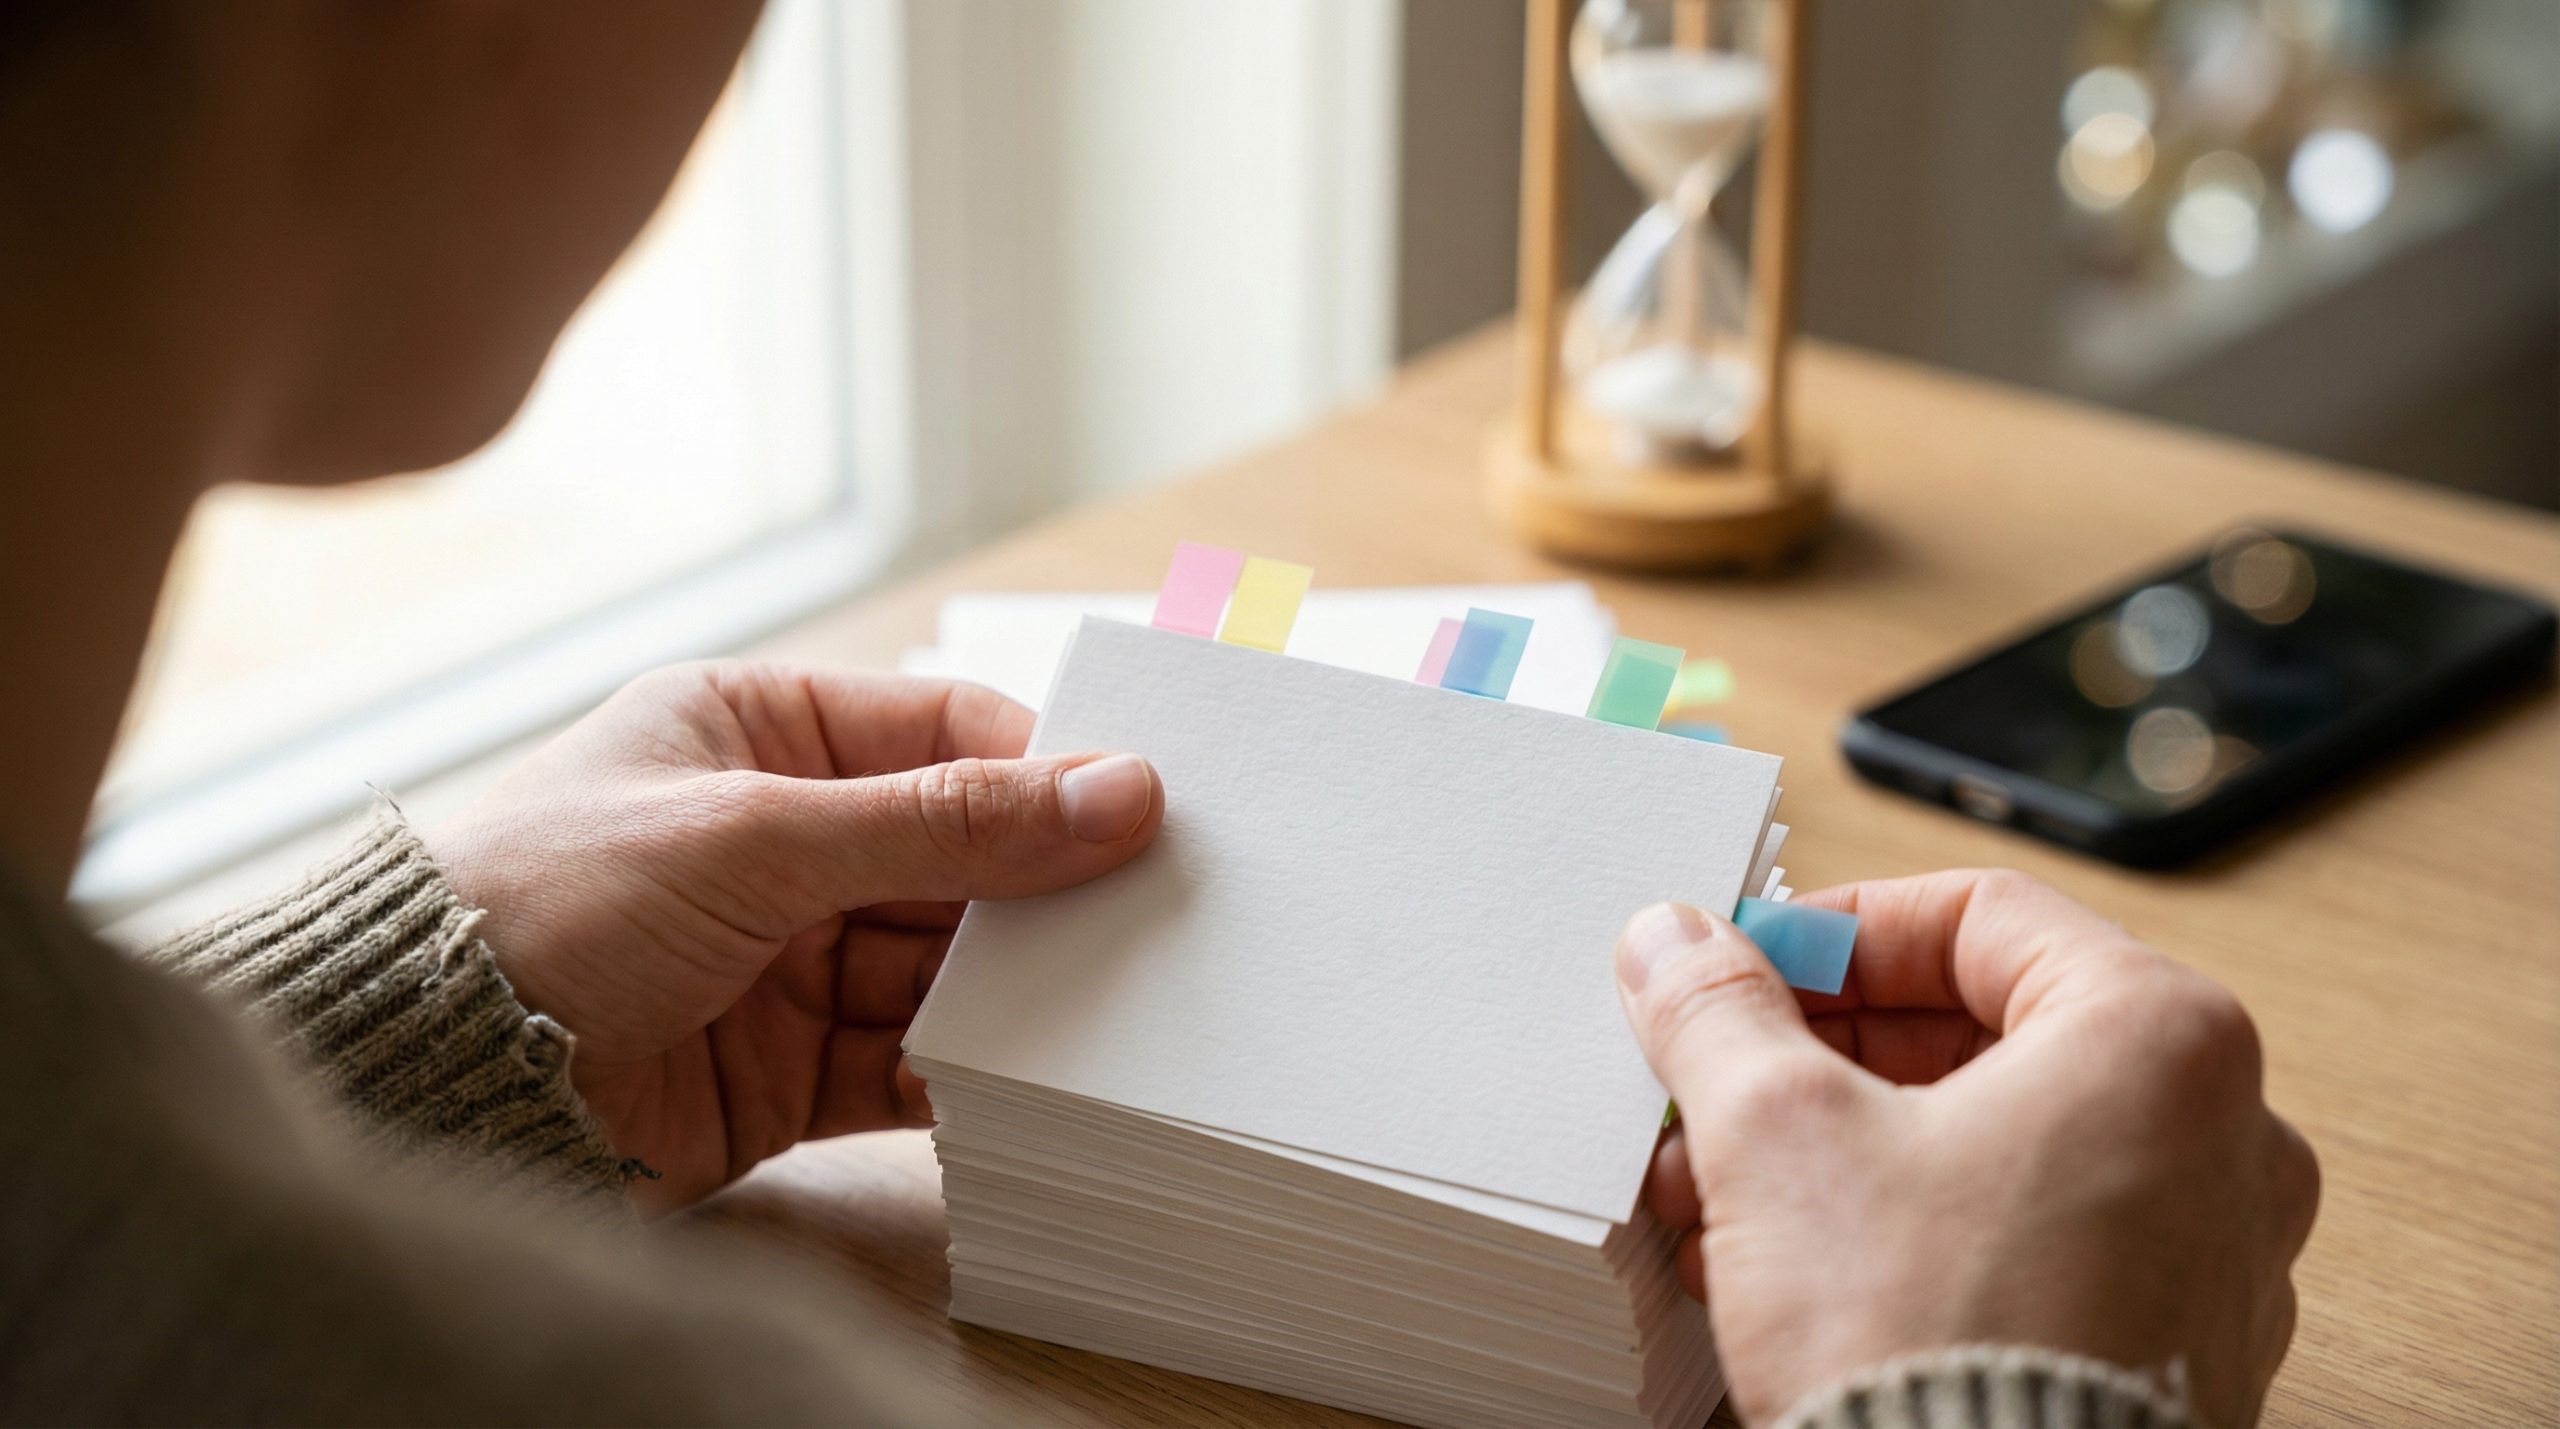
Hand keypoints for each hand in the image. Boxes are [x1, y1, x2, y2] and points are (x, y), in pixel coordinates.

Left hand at [429, 662, 1161, 1213]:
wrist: (424, 1076)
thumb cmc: (550, 903)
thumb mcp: (757, 838)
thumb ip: (944, 824)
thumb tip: (1119, 792)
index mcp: (760, 733)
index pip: (944, 735)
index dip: (1047, 773)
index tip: (1147, 813)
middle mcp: (782, 838)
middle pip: (960, 855)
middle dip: (1044, 892)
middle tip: (1158, 918)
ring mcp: (787, 956)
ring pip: (946, 964)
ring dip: (1018, 990)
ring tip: (1112, 1010)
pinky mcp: (786, 1067)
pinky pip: (910, 1061)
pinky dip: (969, 1076)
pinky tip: (1029, 1084)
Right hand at [1615, 870, 2317, 1425]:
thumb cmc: (1925, 1344)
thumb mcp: (1776, 1134)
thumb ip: (1719, 1010)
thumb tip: (1676, 943)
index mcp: (2162, 1040)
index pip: (1979, 917)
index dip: (1836, 932)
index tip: (1747, 966)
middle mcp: (2225, 1138)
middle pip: (1991, 1033)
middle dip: (1825, 1057)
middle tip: (1720, 1079)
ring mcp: (2211, 1257)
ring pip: (2001, 1147)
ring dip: (1851, 1148)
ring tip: (1724, 1190)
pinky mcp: (2172, 1354)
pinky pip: (2032, 1247)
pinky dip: (1916, 1235)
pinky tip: (1796, 1270)